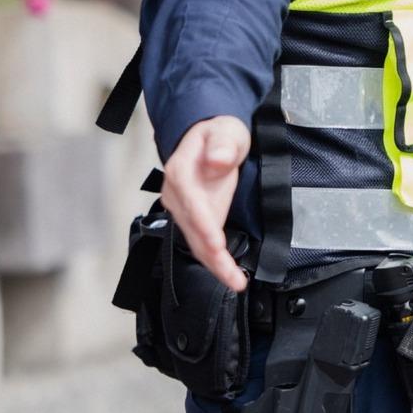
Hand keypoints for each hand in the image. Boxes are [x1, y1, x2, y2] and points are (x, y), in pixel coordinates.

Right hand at [161, 115, 249, 292]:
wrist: (210, 136)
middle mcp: (176, 194)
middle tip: (233, 277)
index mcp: (180, 171)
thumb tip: (218, 161)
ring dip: (215, 265)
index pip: (190, 203)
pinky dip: (215, 259)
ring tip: (236, 281)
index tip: (217, 245)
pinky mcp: (192, 218)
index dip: (203, 225)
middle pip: (192, 230)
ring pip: (196, 242)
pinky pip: (202, 241)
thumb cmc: (218, 133)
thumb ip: (222, 144)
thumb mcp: (225, 130)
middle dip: (213, 256)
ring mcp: (182, 208)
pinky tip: (230, 273)